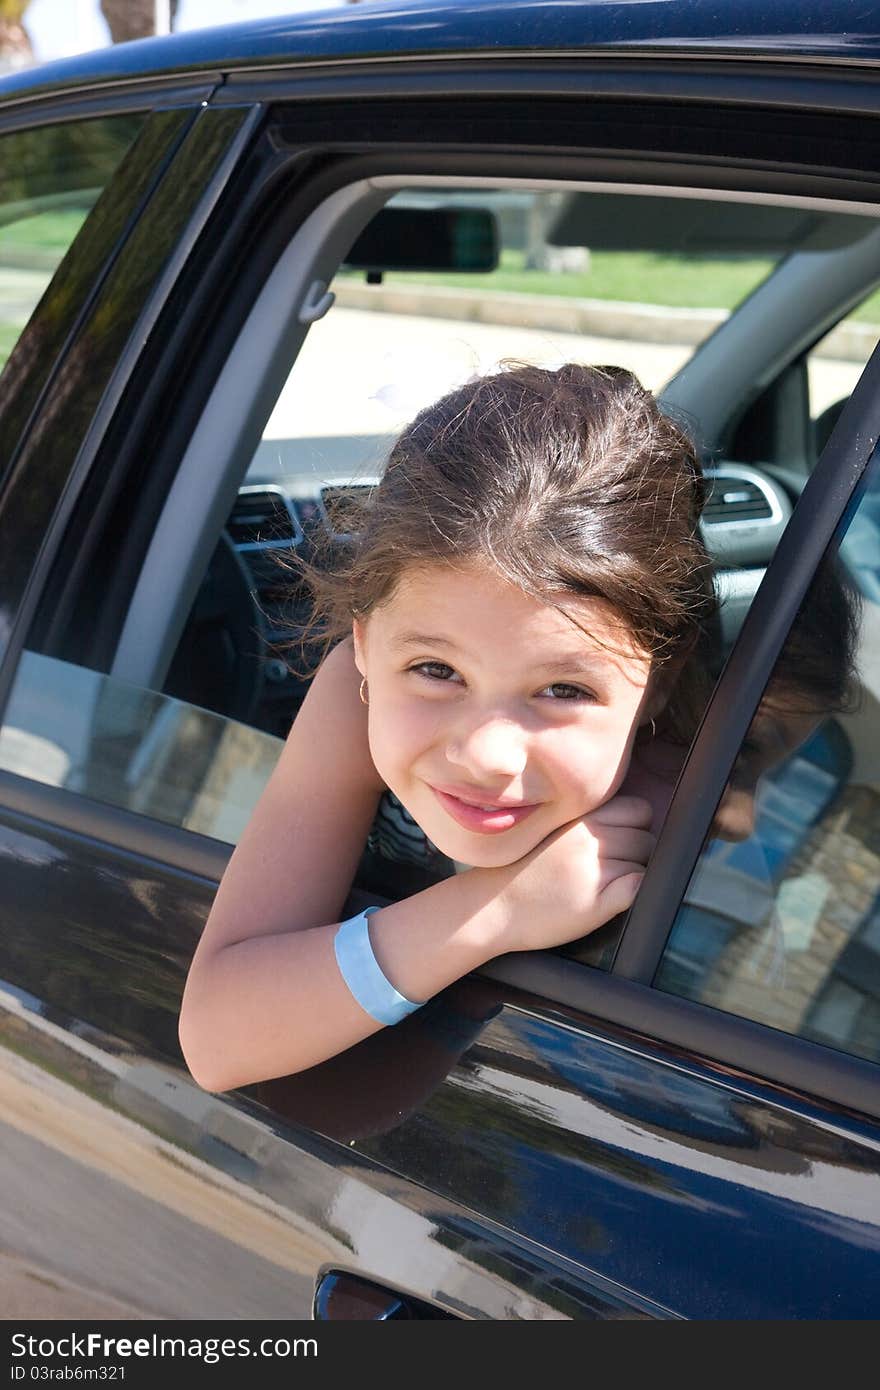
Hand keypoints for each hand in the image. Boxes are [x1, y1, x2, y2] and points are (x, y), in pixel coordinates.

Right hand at [492, 795, 655, 953]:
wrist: (490, 907)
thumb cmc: (522, 870)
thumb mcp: (553, 831)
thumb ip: (589, 821)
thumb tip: (634, 816)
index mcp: (580, 821)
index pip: (638, 810)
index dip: (636, 826)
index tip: (620, 840)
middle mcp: (589, 841)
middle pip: (646, 838)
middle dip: (639, 851)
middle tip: (612, 866)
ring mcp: (594, 872)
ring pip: (644, 865)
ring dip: (634, 874)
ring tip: (604, 884)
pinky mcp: (597, 904)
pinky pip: (637, 890)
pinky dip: (635, 893)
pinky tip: (614, 898)